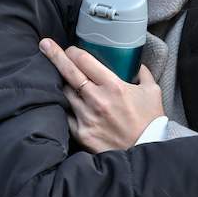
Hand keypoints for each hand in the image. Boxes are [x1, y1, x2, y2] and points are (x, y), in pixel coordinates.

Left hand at [40, 38, 163, 152]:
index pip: (84, 60)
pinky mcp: (81, 133)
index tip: (71, 49)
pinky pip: (66, 115)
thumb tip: (136, 64)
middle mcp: (96, 99)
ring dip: (62, 84)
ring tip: (61, 79)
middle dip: (54, 55)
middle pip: (68, 72)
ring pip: (64, 92)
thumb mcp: (152, 91)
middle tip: (45, 45)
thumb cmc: (150, 122)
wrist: (146, 151)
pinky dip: (65, 107)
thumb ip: (143, 73)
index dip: (74, 51)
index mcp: (113, 86)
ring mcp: (86, 117)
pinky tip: (64, 102)